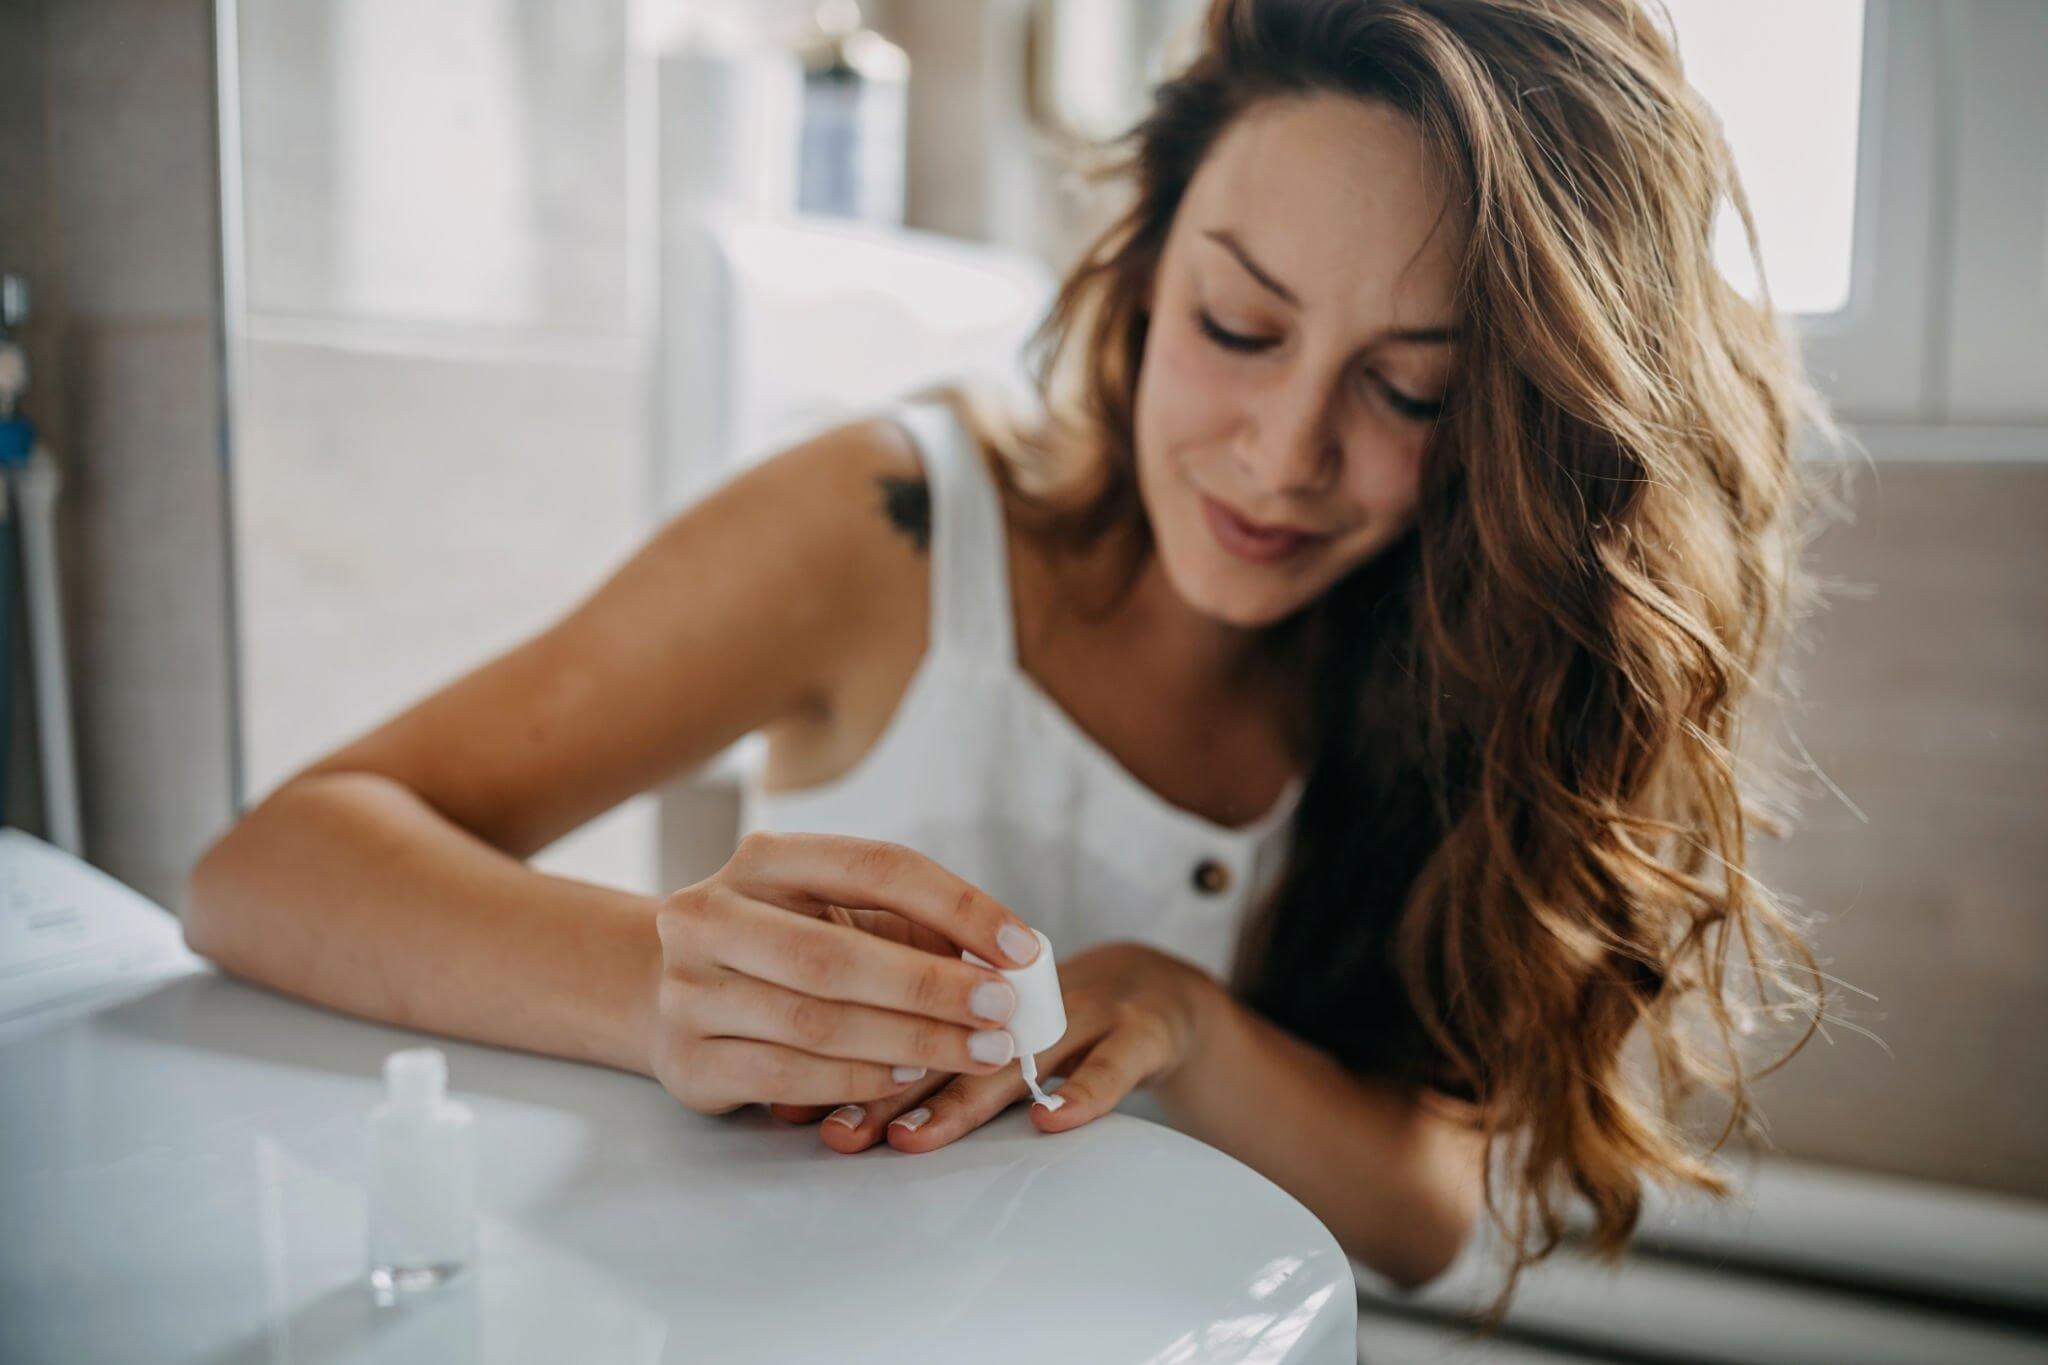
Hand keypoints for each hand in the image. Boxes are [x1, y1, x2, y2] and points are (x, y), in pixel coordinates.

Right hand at [649, 832, 1041, 1113]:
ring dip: (910, 1040)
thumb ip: (914, 929)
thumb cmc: (783, 944)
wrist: (664, 988)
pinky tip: (909, 1077)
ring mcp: (688, 990)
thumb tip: (1012, 960)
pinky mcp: (686, 1060)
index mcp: (763, 859)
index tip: (1022, 947)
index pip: (874, 867)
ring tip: (977, 1050)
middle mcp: (710, 915)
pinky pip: (784, 1077)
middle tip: (1004, 1012)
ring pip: (814, 1022)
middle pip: (835, 955)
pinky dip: (858, 1080)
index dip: (957, 905)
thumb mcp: (839, 914)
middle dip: (932, 988)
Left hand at [772, 941, 1218, 1151]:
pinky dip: (1088, 1090)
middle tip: (836, 1131)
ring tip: (914, 1136)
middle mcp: (1020, 988)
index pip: (898, 1008)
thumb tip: (786, 1094)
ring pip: (1019, 1049)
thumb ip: (901, 1049)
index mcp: (973, 980)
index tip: (789, 1104)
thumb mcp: (976, 1019)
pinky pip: (1117, 1062)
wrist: (1155, 989)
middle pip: (945, 1034)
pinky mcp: (1143, 1026)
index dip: (839, 1057)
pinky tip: (1053, 1120)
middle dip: (884, 1086)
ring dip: (964, 1094)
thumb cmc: (1039, 1016)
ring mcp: (1085, 1003)